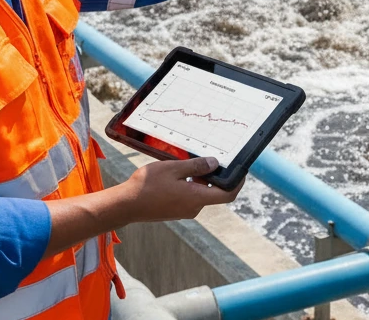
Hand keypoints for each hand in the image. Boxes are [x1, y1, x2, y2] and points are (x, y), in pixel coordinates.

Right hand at [121, 157, 242, 222]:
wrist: (126, 205)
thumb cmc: (148, 185)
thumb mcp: (174, 168)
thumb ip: (196, 166)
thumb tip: (216, 164)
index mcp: (197, 198)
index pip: (228, 194)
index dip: (238, 183)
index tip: (242, 170)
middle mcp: (194, 208)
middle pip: (214, 192)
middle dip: (216, 175)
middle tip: (213, 156)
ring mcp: (184, 211)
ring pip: (201, 192)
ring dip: (200, 178)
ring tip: (191, 161)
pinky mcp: (175, 210)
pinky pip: (190, 196)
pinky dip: (190, 183)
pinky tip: (179, 172)